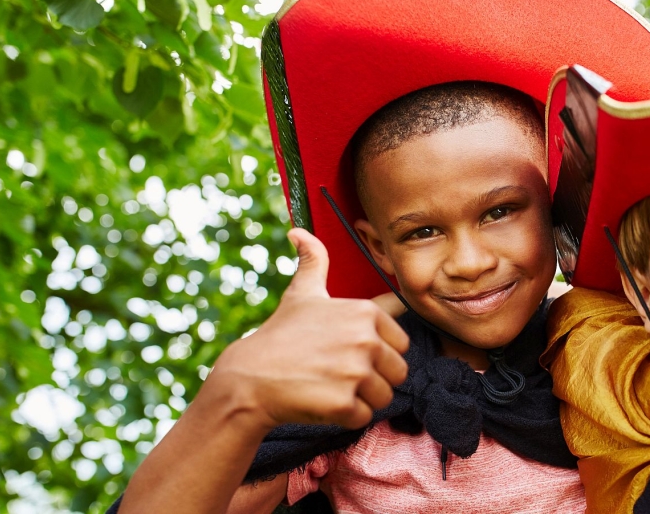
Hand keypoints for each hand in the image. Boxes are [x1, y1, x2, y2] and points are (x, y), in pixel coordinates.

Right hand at [206, 229, 409, 430]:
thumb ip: (313, 261)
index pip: (401, 342)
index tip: (346, 351)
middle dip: (373, 378)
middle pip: (398, 372)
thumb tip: (299, 232)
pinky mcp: (344, 403)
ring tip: (329, 387)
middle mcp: (365, 340)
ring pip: (384, 397)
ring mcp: (355, 372)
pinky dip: (345, 417)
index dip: (376, 351)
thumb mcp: (302, 294)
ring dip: (360, 399)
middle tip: (337, 374)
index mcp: (365, 313)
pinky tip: (320, 402)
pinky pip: (364, 417)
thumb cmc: (280, 336)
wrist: (248, 378)